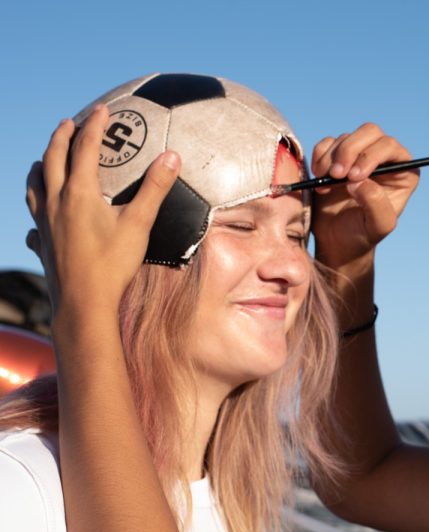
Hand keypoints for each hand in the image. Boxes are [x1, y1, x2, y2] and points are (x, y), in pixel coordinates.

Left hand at [25, 105, 180, 320]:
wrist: (83, 303)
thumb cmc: (112, 264)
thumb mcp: (139, 224)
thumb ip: (155, 189)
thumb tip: (173, 157)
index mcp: (79, 193)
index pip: (85, 148)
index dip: (95, 126)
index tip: (103, 110)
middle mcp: (55, 202)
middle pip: (52, 159)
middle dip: (61, 137)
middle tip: (69, 123)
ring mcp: (43, 222)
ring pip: (34, 184)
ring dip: (40, 166)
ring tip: (44, 159)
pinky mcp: (41, 242)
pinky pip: (32, 218)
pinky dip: (35, 207)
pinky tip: (40, 215)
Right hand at [310, 123, 417, 274]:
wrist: (338, 241)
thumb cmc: (364, 234)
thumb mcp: (378, 225)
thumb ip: (375, 202)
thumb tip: (359, 180)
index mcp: (403, 171)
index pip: (390, 146)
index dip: (370, 156)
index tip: (352, 178)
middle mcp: (383, 158)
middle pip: (369, 132)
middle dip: (349, 150)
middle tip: (336, 175)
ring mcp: (358, 155)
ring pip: (346, 138)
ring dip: (331, 159)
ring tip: (325, 186)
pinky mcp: (336, 157)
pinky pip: (326, 144)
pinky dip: (319, 158)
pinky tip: (319, 179)